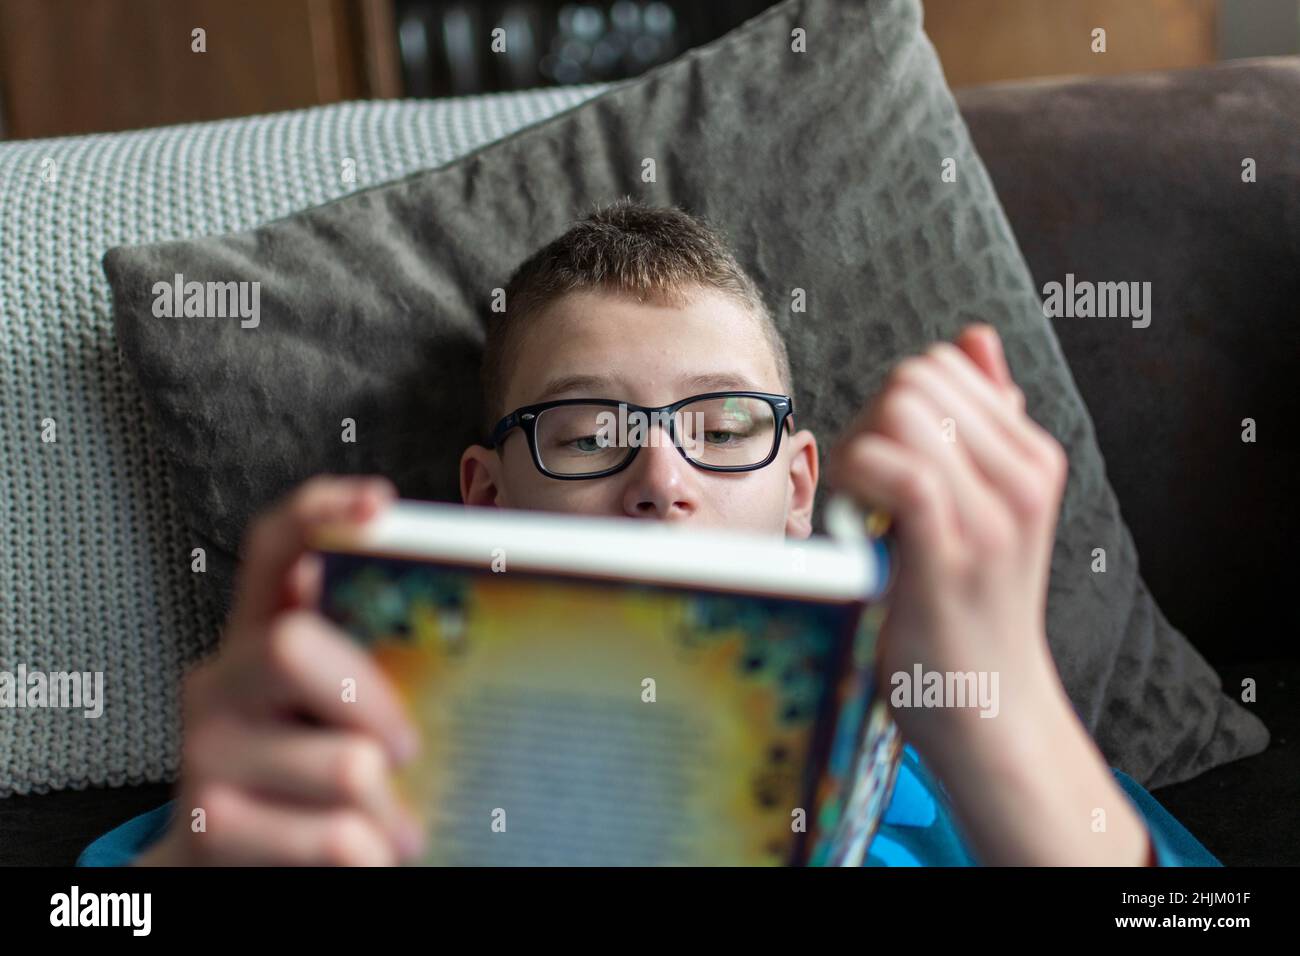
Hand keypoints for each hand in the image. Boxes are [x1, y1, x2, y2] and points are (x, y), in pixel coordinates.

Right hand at [136, 476, 426, 865]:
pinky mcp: (209, 828)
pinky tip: (369, 857)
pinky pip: (335, 840)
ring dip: (391, 808)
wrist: (225, 873)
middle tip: (407, 748)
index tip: (379, 502)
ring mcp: (205, 754)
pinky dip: (372, 855)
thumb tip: (466, 623)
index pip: (271, 548)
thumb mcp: (326, 712)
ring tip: (396, 827)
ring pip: (344, 763)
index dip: (318, 509)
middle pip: (291, 645)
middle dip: (374, 701)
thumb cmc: (301, 782)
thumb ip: (364, 663)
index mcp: (257, 638)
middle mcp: (218, 682)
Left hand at [828, 325, 1150, 863]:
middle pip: (915, 380)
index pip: (941, 367)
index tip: (879, 464)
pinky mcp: (954, 550)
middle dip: (868, 420)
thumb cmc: (968, 607)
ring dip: (856, 451)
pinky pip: (900, 467)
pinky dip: (858, 479)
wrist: (987, 704)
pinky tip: (856, 517)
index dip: (889, 405)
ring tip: (860, 506)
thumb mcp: (987, 506)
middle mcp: (1024, 475)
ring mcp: (996, 513)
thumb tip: (975, 338)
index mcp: (1032, 456)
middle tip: (860, 487)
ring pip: (901, 411)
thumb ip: (984, 423)